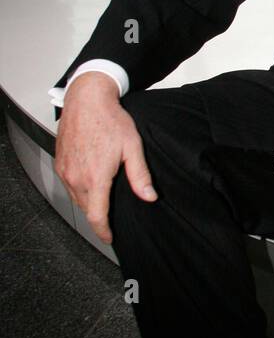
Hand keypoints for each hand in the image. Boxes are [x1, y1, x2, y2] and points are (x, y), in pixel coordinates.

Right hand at [54, 72, 156, 244]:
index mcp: (95, 177)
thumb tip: (149, 197)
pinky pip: (69, 185)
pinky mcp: (60, 162)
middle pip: (87, 209)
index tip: (109, 237)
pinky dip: (80, 190)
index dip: (103, 231)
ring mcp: (65, 170)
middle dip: (99, 217)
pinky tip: (91, 184)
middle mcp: (76, 177)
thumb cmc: (110, 119)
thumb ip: (140, 175)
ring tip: (103, 201)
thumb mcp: (132, 147)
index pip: (96, 216)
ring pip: (77, 198)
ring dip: (89, 203)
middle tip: (112, 218)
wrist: (87, 100)